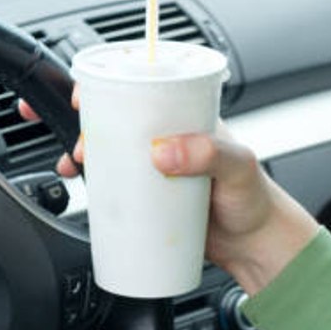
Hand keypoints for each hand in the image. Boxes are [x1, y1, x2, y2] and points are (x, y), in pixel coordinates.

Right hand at [20, 87, 318, 293]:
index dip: (109, 83)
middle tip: (80, 144)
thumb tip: (163, 151)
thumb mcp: (237, 166)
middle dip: (86, 123)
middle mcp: (166, 138)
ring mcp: (155, 168)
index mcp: (185, 117)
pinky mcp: (147, 198)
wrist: (255, 246)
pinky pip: (115, 186)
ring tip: (75, 167)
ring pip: (110, 152)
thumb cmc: (255, 199)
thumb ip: (207, 154)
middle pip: (116, 119)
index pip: (143, 87)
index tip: (86, 93)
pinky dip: (94, 186)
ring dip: (84, 154)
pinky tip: (87, 193)